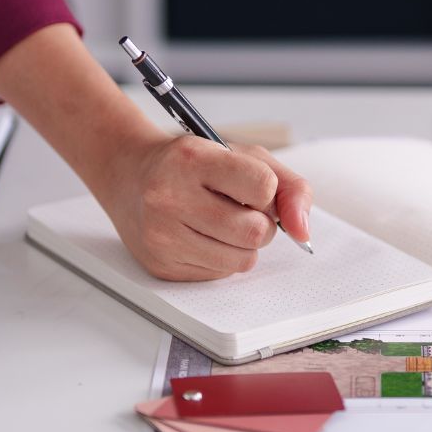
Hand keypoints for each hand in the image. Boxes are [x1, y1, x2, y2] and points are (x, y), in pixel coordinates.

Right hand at [100, 136, 312, 280]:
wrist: (128, 175)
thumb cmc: (194, 165)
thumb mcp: (244, 156)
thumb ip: (288, 187)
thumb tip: (303, 231)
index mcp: (193, 159)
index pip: (264, 187)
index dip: (268, 191)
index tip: (252, 185)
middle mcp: (170, 196)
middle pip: (256, 232)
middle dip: (261, 223)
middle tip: (240, 208)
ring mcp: (161, 235)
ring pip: (242, 260)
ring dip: (245, 245)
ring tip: (223, 222)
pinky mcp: (160, 265)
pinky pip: (220, 274)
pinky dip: (223, 258)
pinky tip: (202, 236)